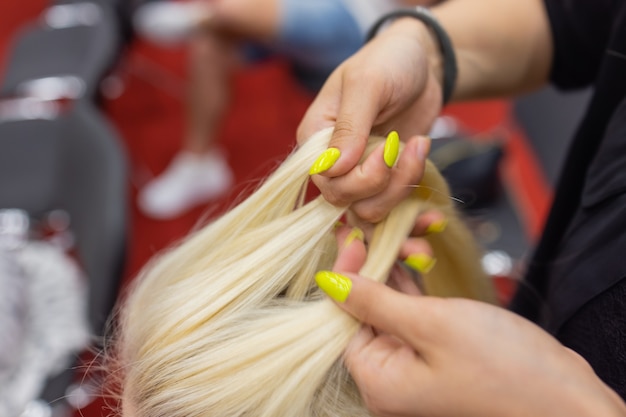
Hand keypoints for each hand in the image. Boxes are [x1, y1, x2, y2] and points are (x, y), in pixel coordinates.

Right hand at [298, 18, 442, 222]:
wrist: (422, 64)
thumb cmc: (388, 62)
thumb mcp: (368, 83)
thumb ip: (350, 125)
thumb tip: (335, 168)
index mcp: (315, 138)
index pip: (326, 180)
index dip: (360, 176)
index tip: (390, 147)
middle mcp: (332, 163)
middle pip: (346, 201)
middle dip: (385, 184)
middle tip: (414, 147)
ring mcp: (359, 175)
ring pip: (370, 211)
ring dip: (402, 190)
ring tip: (421, 148)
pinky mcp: (385, 182)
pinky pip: (391, 212)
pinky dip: (412, 220)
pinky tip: (433, 216)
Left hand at [316, 233, 625, 416]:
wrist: (568, 396)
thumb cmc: (503, 367)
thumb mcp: (431, 324)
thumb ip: (375, 301)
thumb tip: (329, 282)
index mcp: (378, 380)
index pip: (345, 316)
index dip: (347, 272)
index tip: (353, 235)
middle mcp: (391, 376)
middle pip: (367, 306)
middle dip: (378, 259)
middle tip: (383, 222)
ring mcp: (415, 363)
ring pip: (392, 301)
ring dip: (400, 263)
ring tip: (417, 230)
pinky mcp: (438, 351)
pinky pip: (415, 309)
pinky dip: (417, 280)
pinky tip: (421, 250)